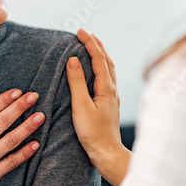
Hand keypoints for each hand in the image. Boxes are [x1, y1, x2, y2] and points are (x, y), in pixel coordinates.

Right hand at [0, 88, 44, 185]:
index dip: (3, 100)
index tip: (17, 91)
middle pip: (3, 121)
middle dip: (20, 107)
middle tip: (34, 96)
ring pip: (11, 140)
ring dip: (27, 127)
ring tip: (41, 116)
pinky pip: (11, 162)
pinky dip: (24, 153)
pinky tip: (36, 144)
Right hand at [66, 30, 130, 185]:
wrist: (108, 154)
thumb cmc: (93, 134)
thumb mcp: (81, 106)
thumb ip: (76, 82)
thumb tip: (73, 60)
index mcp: (106, 88)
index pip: (98, 58)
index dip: (89, 43)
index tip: (79, 31)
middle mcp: (112, 90)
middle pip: (107, 61)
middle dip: (97, 46)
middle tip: (86, 34)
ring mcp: (112, 98)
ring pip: (108, 70)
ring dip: (100, 56)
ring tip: (92, 48)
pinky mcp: (109, 105)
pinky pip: (106, 79)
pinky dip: (101, 68)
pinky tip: (96, 74)